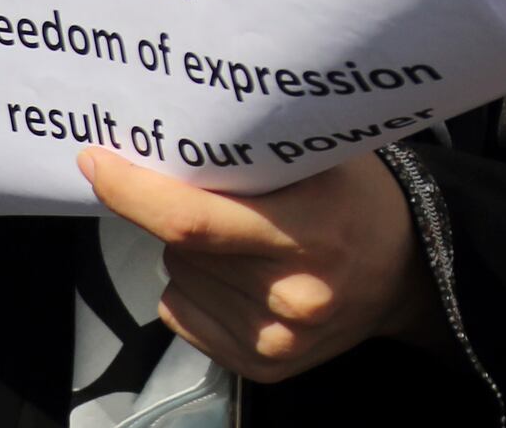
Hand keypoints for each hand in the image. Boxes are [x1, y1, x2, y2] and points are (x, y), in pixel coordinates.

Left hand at [81, 146, 432, 381]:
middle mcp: (292, 295)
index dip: (136, 192)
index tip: (97, 161)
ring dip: (193, 254)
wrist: (408, 272)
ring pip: (177, 279)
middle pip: (182, 248)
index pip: (195, 220)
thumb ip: (256, 153)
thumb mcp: (324, 159)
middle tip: (227, 198)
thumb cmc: (359, 200)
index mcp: (312, 233)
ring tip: (247, 242)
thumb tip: (170, 138)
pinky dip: (198, 289)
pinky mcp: (261, 366)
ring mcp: (275, 339)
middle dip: (181, 214)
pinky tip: (242, 276)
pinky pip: (182, 315)